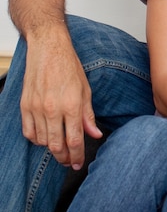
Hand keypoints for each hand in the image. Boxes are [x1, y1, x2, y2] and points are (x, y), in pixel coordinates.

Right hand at [20, 35, 101, 169]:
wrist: (48, 48)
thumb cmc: (69, 66)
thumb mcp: (85, 90)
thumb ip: (88, 115)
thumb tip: (95, 134)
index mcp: (71, 105)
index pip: (75, 140)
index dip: (77, 156)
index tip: (79, 163)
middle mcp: (53, 109)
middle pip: (57, 146)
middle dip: (65, 158)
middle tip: (70, 162)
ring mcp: (36, 108)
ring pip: (43, 141)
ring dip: (52, 148)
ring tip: (60, 148)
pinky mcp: (25, 105)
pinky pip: (29, 132)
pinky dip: (37, 139)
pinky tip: (45, 137)